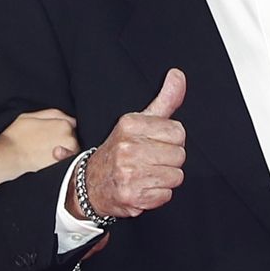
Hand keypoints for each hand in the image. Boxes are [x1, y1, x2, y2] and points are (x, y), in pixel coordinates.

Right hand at [0, 108, 77, 193]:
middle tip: (44, 141)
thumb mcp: (30, 115)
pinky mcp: (62, 167)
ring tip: (45, 151)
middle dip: (62, 138)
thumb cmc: (16, 136)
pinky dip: (60, 160)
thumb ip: (51, 114)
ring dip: (62, 150)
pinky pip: (66, 161)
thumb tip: (65, 117)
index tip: (48, 131)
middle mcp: (70, 139)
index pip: (70, 123)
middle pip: (71, 137)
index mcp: (64, 124)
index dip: (58, 126)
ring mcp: (67, 154)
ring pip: (70, 150)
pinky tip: (46, 158)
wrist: (9, 157)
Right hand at [71, 69, 186, 219]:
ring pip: (176, 176)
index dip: (171, 140)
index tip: (155, 144)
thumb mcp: (139, 121)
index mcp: (130, 124)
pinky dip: (157, 195)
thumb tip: (178, 75)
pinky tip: (142, 188)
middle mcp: (127, 147)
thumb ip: (164, 100)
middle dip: (169, 161)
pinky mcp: (131, 195)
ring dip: (165, 179)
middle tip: (149, 161)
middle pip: (179, 155)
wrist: (90, 183)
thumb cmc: (121, 150)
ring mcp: (128, 172)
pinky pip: (166, 195)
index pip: (178, 131)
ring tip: (146, 175)